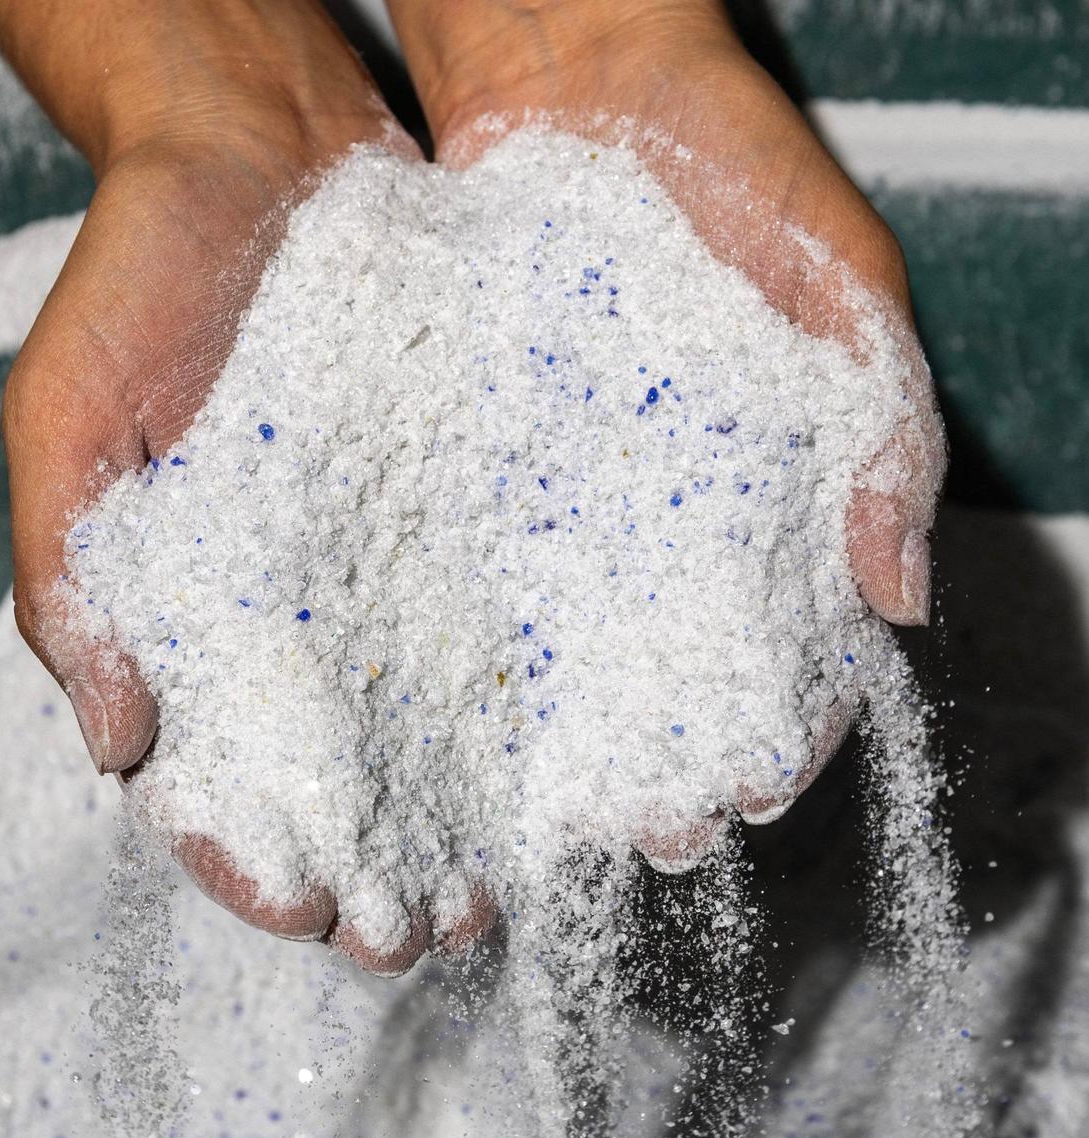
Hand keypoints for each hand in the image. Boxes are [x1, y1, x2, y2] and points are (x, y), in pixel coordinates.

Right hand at [0, 0, 492, 971]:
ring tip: (515, 878)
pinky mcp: (472, 505)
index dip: (257, 853)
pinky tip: (573, 743)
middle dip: (384, 861)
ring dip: (473, 808)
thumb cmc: (143, 285)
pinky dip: (538, 686)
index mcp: (202, 618)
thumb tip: (118, 740)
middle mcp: (312, 612)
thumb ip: (76, 581)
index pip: (225, 773)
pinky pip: (510, 607)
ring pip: (442, 718)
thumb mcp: (74, 422)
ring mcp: (396, 564)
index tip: (304, 910)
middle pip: (350, 774)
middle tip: (430, 932)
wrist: (263, 164)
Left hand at [385, 0, 945, 866]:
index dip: (781, 724)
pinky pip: (480, 555)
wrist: (579, 71)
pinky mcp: (484, 451)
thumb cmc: (731, 163)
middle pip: (672, 665)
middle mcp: (661, 504)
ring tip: (551, 808)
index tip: (754, 792)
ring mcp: (569, 484)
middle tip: (644, 833)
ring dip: (566, 731)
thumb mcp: (843, 283)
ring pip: (570, 635)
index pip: (790, 640)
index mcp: (766, 485)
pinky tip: (464, 700)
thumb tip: (902, 596)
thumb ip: (890, 432)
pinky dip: (480, 634)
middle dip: (664, 757)